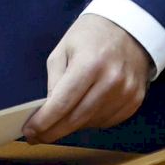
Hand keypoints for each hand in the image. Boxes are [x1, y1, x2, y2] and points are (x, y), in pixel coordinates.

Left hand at [22, 14, 151, 143]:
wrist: (129, 27)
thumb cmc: (90, 35)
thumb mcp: (63, 49)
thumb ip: (54, 80)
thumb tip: (48, 110)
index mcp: (89, 64)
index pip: (63, 103)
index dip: (44, 121)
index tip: (30, 131)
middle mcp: (111, 81)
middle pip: (77, 119)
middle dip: (53, 131)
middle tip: (37, 136)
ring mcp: (126, 93)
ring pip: (92, 123)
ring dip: (72, 126)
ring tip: (59, 120)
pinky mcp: (135, 101)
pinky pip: (107, 122)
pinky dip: (91, 121)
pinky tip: (82, 112)